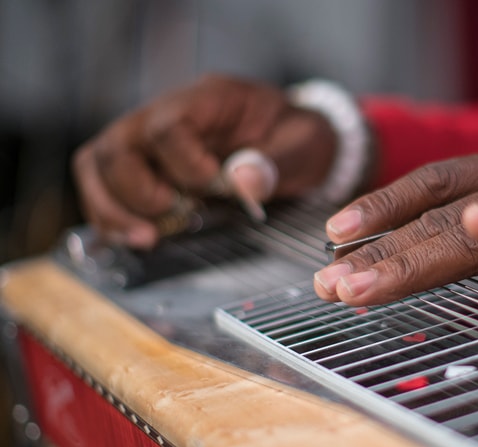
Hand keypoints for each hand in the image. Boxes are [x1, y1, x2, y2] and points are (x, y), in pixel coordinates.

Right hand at [72, 74, 334, 247]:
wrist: (293, 143)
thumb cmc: (296, 138)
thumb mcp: (304, 145)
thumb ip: (277, 162)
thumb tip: (244, 182)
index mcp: (209, 100)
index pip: (168, 125)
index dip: (182, 162)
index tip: (212, 187)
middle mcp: (165, 115)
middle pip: (118, 145)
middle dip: (135, 190)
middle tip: (168, 218)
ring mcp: (146, 141)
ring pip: (98, 165)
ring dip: (113, 208)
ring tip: (146, 238)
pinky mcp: (141, 168)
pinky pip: (102, 187)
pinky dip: (110, 217)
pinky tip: (135, 240)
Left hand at [314, 145, 477, 329]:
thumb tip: (422, 264)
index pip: (432, 185)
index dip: (381, 208)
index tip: (335, 235)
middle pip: (436, 213)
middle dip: (377, 249)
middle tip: (329, 280)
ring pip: (471, 229)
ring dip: (411, 257)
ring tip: (361, 284)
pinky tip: (477, 228)